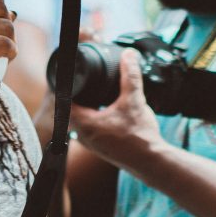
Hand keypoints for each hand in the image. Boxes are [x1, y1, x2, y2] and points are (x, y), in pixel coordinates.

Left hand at [69, 49, 163, 171]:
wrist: (151, 161)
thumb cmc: (140, 136)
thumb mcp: (134, 100)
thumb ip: (130, 75)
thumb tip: (128, 54)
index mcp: (83, 123)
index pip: (64, 99)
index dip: (68, 86)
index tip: (75, 75)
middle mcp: (81, 135)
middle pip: (70, 109)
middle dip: (77, 94)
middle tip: (85, 80)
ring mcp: (88, 143)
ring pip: (78, 120)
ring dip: (83, 107)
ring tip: (92, 92)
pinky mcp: (97, 147)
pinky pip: (87, 129)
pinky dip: (91, 118)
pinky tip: (101, 110)